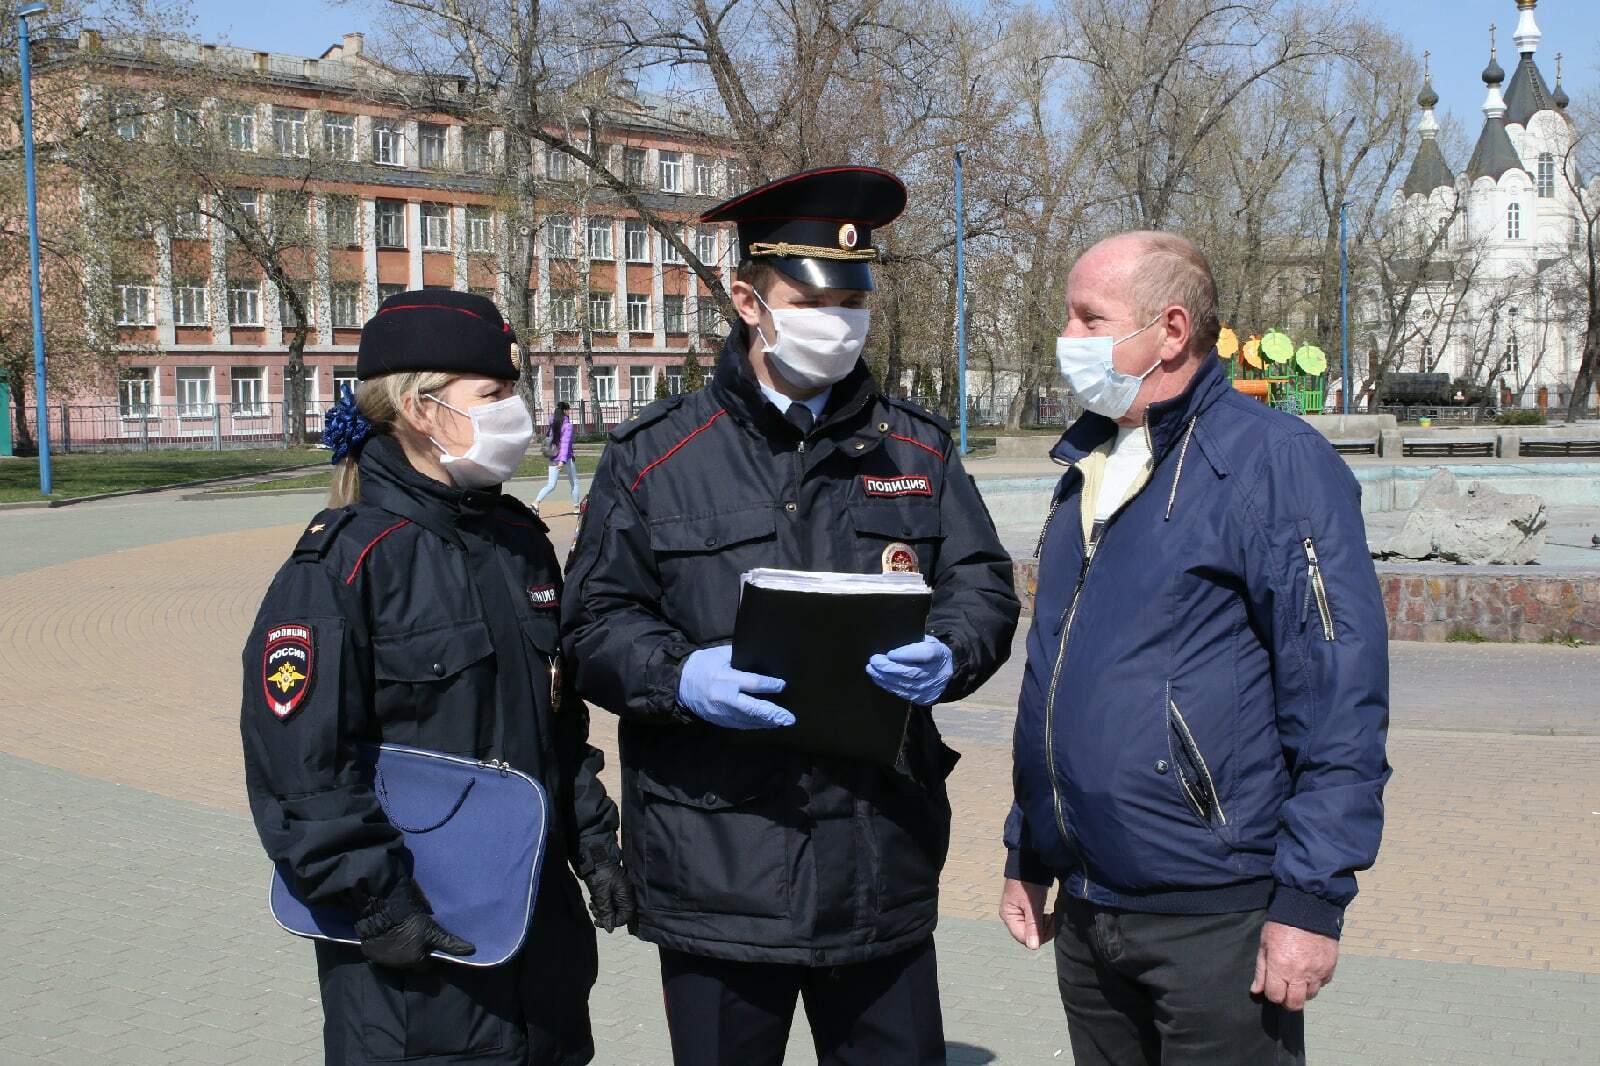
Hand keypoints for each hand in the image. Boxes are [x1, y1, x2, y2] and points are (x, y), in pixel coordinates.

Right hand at [360, 912, 475, 969]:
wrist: (379, 913)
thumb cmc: (410, 922)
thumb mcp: (432, 931)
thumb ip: (450, 943)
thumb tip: (472, 951)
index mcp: (415, 962)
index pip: (428, 966)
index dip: (431, 958)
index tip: (433, 949)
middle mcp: (400, 966)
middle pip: (412, 964)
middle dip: (416, 956)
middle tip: (419, 942)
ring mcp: (384, 961)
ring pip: (398, 960)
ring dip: (402, 952)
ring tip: (405, 940)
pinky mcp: (371, 953)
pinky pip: (382, 955)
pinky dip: (387, 949)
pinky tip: (390, 938)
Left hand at [582, 863, 635, 932]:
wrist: (593, 856)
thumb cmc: (599, 874)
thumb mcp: (601, 894)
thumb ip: (606, 912)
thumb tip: (610, 929)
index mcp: (626, 894)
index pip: (625, 916)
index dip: (613, 921)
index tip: (600, 922)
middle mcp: (625, 893)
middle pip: (618, 913)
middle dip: (605, 915)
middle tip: (594, 912)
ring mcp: (618, 890)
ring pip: (611, 907)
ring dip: (601, 909)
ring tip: (592, 904)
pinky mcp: (611, 888)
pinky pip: (608, 901)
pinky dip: (600, 903)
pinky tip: (593, 900)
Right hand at [677, 645, 793, 729]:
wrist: (681, 683)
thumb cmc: (704, 664)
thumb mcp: (720, 655)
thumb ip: (740, 657)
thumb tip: (763, 658)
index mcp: (724, 678)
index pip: (751, 683)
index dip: (768, 685)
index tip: (782, 685)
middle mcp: (723, 697)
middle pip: (751, 708)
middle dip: (771, 713)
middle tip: (788, 717)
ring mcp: (720, 712)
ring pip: (747, 720)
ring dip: (766, 722)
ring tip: (782, 721)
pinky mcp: (718, 720)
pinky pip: (739, 725)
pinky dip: (754, 725)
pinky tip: (766, 724)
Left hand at [866, 636, 954, 704]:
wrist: (944, 671)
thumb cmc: (930, 651)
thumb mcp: (927, 641)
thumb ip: (914, 642)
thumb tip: (892, 646)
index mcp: (941, 654)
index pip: (926, 654)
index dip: (906, 654)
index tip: (890, 653)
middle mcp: (938, 673)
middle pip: (912, 672)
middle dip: (889, 667)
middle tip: (874, 660)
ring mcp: (931, 688)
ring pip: (905, 684)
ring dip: (885, 677)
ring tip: (872, 669)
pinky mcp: (924, 698)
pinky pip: (903, 693)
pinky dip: (889, 685)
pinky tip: (879, 678)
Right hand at [999, 877, 1054, 949]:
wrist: (1031, 863)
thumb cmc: (1029, 883)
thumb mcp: (1032, 904)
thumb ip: (1033, 925)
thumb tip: (1033, 947)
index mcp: (1009, 916)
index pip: (1023, 937)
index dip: (1038, 935)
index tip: (1050, 923)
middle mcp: (1012, 916)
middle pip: (1029, 935)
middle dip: (1043, 930)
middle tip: (1052, 917)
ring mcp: (1019, 913)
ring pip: (1034, 929)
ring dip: (1045, 925)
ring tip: (1052, 914)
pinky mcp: (1026, 909)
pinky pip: (1036, 922)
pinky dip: (1044, 920)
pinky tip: (1050, 913)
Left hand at [1250, 920, 1338, 1010]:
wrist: (1308, 910)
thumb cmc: (1281, 926)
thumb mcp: (1265, 945)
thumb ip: (1261, 970)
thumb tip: (1256, 991)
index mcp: (1280, 967)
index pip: (1276, 997)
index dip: (1272, 994)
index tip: (1273, 987)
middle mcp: (1299, 974)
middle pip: (1295, 1004)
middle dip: (1288, 1001)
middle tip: (1286, 991)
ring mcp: (1316, 972)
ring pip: (1310, 996)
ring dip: (1303, 991)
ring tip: (1298, 978)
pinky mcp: (1329, 968)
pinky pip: (1323, 983)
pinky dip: (1316, 981)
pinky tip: (1310, 970)